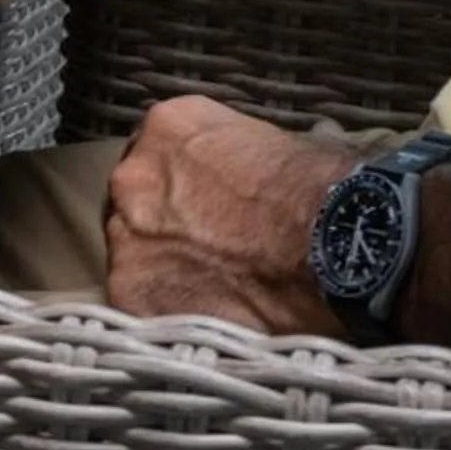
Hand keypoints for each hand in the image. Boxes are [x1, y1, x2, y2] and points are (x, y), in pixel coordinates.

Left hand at [103, 97, 351, 332]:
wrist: (324, 248)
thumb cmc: (316, 191)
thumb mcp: (278, 142)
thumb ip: (246, 151)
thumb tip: (275, 158)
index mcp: (168, 127)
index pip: (158, 156)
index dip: (182, 187)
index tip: (203, 210)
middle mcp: (134, 175)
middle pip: (137, 205)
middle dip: (164, 229)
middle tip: (205, 255)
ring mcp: (126, 235)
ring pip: (133, 257)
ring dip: (163, 274)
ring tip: (210, 295)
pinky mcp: (131, 293)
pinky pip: (139, 307)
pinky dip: (166, 316)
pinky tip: (203, 322)